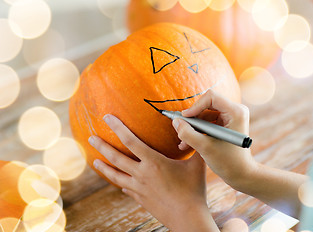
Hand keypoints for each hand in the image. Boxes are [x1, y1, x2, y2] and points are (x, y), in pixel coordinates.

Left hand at [88, 114, 218, 231]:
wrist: (187, 218)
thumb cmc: (194, 190)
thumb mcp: (198, 164)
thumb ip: (196, 145)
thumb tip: (196, 130)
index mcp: (153, 163)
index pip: (131, 141)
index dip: (118, 127)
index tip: (107, 117)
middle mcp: (141, 174)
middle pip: (116, 158)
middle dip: (102, 146)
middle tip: (90, 137)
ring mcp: (139, 188)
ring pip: (116, 175)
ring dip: (104, 167)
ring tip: (95, 161)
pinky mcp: (140, 199)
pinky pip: (126, 189)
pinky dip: (121, 184)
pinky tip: (120, 185)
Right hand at [172, 89, 256, 190]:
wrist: (242, 175)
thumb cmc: (229, 163)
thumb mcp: (205, 148)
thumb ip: (187, 134)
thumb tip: (175, 121)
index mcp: (235, 112)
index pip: (211, 97)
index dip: (195, 106)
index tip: (184, 119)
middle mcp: (234, 111)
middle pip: (206, 105)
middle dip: (192, 119)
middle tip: (181, 130)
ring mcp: (230, 117)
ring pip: (204, 115)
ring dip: (193, 128)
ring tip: (183, 142)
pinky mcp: (225, 125)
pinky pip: (207, 123)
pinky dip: (198, 132)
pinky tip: (187, 143)